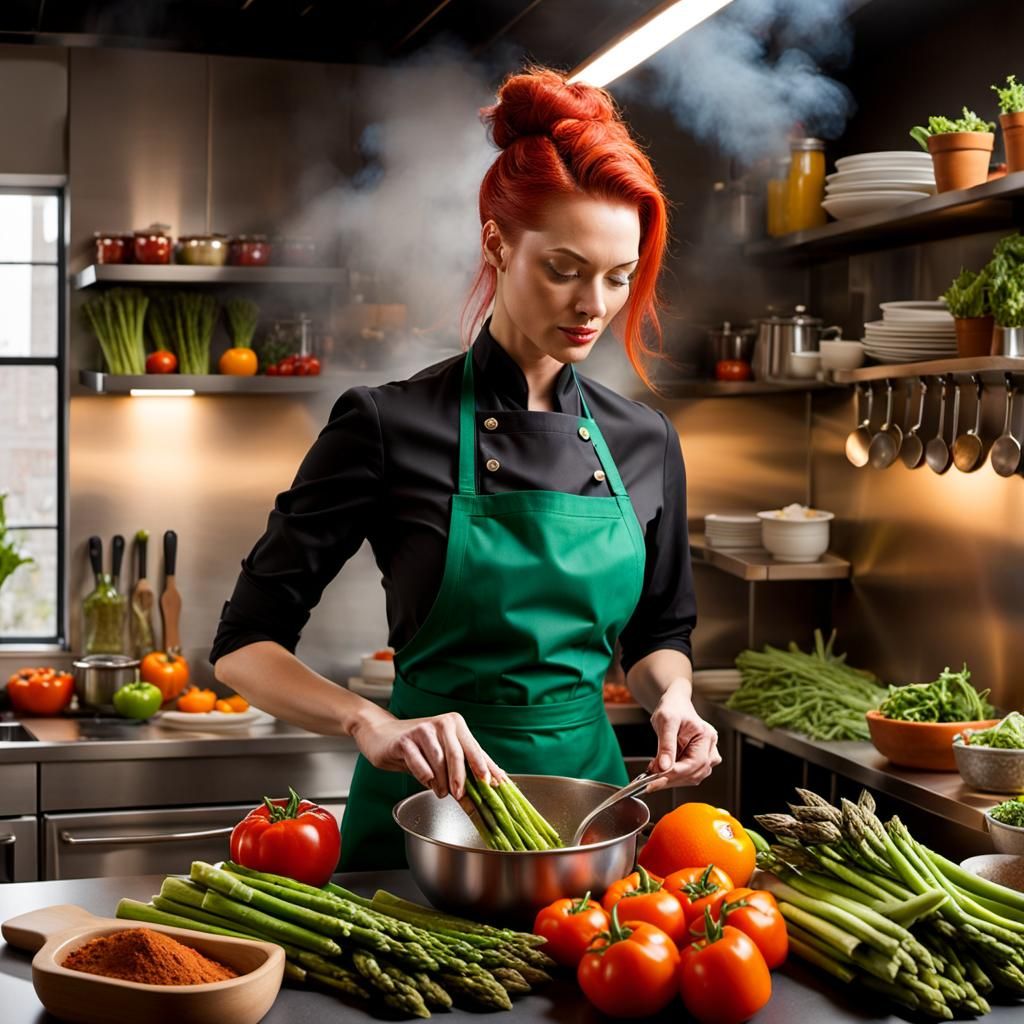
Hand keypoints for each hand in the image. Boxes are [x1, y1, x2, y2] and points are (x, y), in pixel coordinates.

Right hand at [352, 710, 504, 799]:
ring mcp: (422, 730)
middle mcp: (441, 723)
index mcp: (455, 724)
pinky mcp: (404, 741)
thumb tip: (497, 782)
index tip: (493, 785)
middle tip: (462, 797)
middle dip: (462, 779)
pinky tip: (427, 782)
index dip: (484, 768)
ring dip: (442, 782)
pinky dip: (425, 777)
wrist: (382, 735)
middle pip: (457, 755)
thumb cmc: (418, 747)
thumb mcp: (444, 752)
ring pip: (439, 761)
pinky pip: (419, 764)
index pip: (474, 749)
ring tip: (442, 792)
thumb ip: (468, 764)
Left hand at [645, 681, 720, 788]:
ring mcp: (707, 755)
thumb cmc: (672, 708)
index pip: (693, 764)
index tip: (655, 780)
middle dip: (670, 778)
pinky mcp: (699, 760)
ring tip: (653, 772)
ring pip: (691, 777)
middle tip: (649, 779)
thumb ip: (666, 745)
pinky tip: (660, 771)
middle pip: (693, 774)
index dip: (673, 774)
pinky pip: (688, 775)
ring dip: (671, 779)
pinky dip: (673, 776)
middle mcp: (711, 748)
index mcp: (706, 736)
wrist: (675, 704)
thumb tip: (664, 767)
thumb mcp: (665, 722)